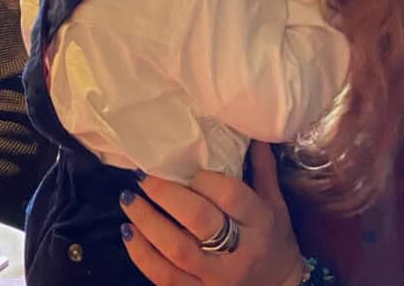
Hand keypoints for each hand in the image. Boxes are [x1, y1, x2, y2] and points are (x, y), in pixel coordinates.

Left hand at [120, 142, 303, 285]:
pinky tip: (129, 232)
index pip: (231, 196)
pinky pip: (163, 276)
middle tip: (144, 177)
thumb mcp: (275, 206)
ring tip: (128, 198)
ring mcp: (215, 277)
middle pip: (199, 220)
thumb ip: (261, 170)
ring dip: (147, 222)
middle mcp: (239, 252)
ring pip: (176, 250)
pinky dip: (141, 254)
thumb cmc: (275, 242)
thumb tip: (253, 132)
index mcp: (260, 225)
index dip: (205, 179)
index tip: (186, 167)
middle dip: (166, 195)